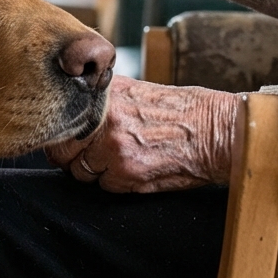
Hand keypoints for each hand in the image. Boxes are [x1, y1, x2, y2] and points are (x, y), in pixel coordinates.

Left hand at [46, 76, 238, 192]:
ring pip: (81, 172)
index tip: (69, 140)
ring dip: (96, 172)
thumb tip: (73, 113)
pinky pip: (105, 186)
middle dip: (72, 157)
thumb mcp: (138, 91)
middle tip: (89, 157)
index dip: (63, 136)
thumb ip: (104, 101)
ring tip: (122, 160)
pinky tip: (138, 169)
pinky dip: (117, 183)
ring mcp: (113, 146)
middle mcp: (104, 117)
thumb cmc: (181, 111)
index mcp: (105, 95)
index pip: (62, 121)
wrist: (215, 131)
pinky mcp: (126, 171)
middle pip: (62, 150)